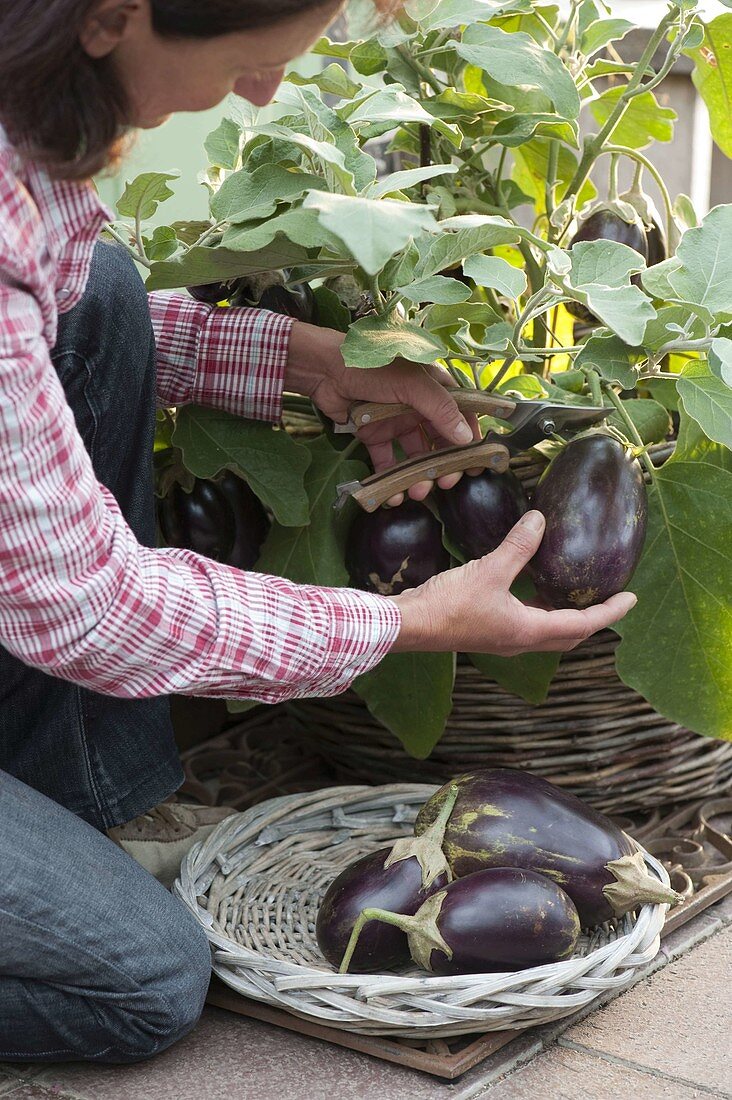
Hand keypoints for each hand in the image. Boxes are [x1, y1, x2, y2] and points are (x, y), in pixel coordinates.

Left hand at [285, 321, 481, 504]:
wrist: (324, 369)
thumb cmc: (372, 368)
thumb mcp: (411, 384)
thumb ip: (439, 409)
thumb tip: (465, 438)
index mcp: (433, 388)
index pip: (461, 414)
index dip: (470, 438)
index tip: (477, 463)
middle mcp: (418, 406)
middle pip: (439, 440)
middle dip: (444, 464)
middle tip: (445, 483)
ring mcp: (396, 421)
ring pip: (414, 454)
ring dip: (418, 475)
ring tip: (417, 493)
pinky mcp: (374, 434)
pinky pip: (387, 459)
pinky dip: (390, 477)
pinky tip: (392, 494)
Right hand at [389, 511, 637, 654]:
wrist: (412, 625)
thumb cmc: (449, 605)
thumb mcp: (489, 570)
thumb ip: (518, 546)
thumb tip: (540, 520)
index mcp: (529, 631)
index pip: (583, 624)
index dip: (610, 612)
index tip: (631, 599)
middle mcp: (521, 641)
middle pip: (569, 635)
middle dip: (593, 619)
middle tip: (611, 599)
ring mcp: (504, 638)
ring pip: (548, 632)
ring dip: (567, 616)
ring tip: (578, 592)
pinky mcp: (489, 631)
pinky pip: (528, 624)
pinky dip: (542, 610)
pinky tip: (534, 588)